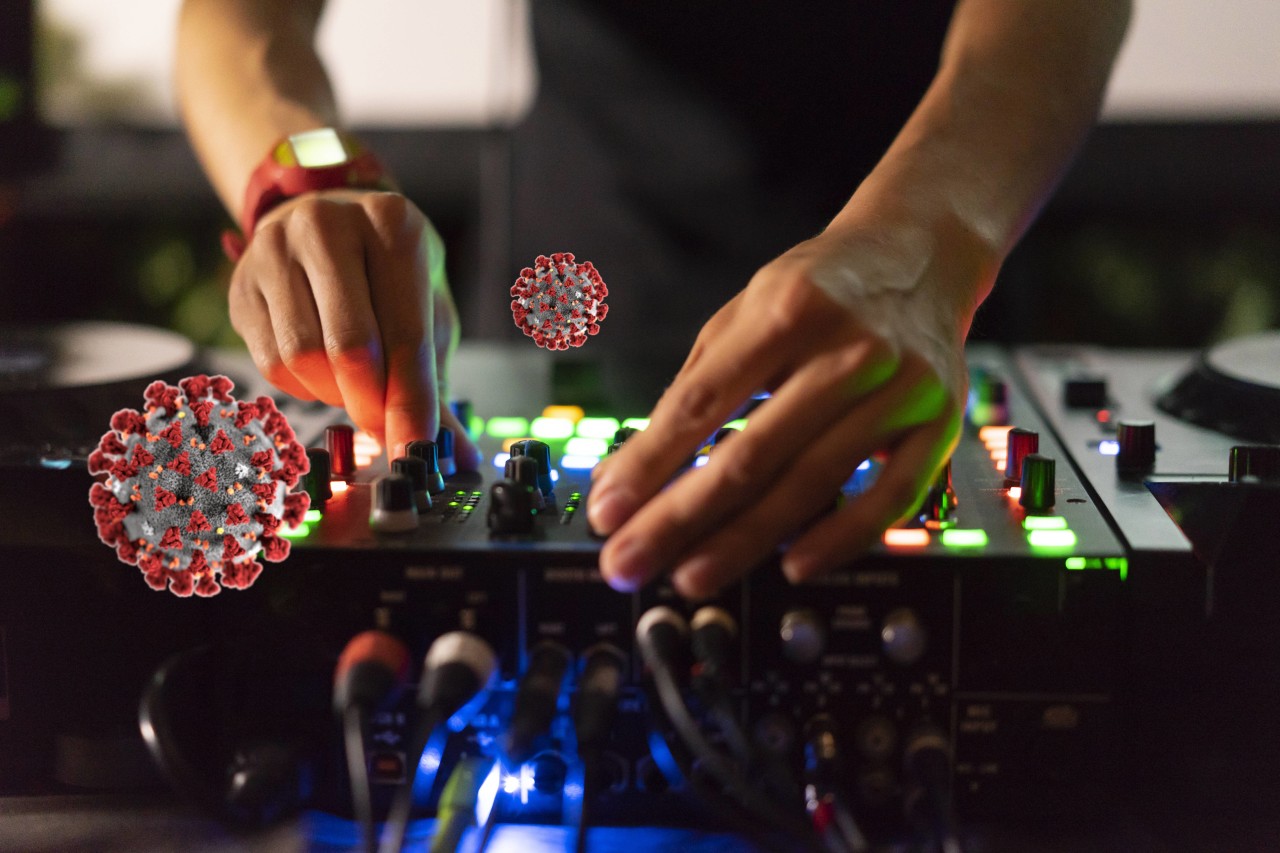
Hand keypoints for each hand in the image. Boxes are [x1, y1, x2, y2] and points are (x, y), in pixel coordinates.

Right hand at [227, 188, 480, 466]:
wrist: (325, 219)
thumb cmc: (388, 272)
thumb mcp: (426, 310)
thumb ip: (436, 382)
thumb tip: (459, 455)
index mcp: (392, 225)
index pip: (406, 336)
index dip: (412, 405)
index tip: (416, 450)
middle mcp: (328, 225)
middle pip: (350, 348)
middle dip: (372, 405)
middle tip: (384, 426)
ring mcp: (275, 249)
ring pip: (303, 358)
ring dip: (334, 393)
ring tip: (354, 382)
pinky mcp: (241, 282)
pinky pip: (270, 362)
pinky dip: (304, 385)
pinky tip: (322, 368)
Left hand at [587, 225, 976, 597]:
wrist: (925, 250)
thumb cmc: (822, 288)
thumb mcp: (748, 310)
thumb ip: (696, 386)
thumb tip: (633, 469)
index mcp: (788, 310)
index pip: (702, 403)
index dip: (649, 464)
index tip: (607, 511)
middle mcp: (849, 349)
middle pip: (751, 454)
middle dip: (679, 519)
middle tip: (629, 563)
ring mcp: (899, 389)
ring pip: (810, 482)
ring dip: (743, 541)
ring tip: (690, 577)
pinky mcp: (937, 424)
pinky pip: (889, 497)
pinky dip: (840, 538)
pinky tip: (792, 567)